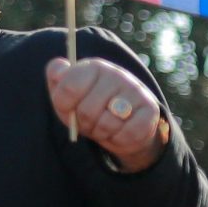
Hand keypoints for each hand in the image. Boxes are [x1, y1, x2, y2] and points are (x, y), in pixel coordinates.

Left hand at [46, 56, 167, 171]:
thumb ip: (57, 76)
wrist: (121, 126)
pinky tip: (119, 131)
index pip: (69, 86)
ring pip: (107, 123)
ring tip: (103, 126)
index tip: (68, 107)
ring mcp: (136, 91)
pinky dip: (118, 139)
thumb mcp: (66, 93)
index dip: (63, 104)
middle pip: (87, 110)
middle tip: (88, 121)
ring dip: (101, 132)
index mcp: (94, 67)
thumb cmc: (88, 107)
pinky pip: (126, 134)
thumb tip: (58, 70)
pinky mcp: (150, 110)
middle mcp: (117, 74)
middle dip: (83, 123)